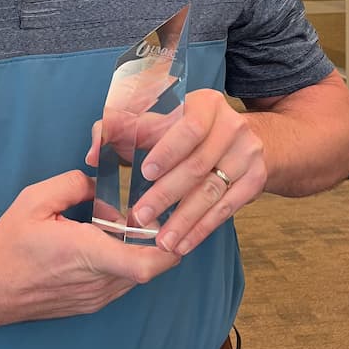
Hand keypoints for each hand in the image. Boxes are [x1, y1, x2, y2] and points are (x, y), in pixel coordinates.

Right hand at [0, 170, 179, 327]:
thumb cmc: (10, 243)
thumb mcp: (35, 198)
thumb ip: (75, 183)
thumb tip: (104, 186)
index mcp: (86, 253)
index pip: (144, 264)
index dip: (168, 248)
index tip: (169, 225)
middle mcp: (97, 282)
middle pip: (150, 265)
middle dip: (150, 236)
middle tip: (135, 211)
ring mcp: (96, 298)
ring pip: (138, 274)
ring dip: (136, 250)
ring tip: (112, 225)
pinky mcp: (91, 305)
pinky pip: (122, 282)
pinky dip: (122, 262)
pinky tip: (101, 242)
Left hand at [86, 90, 265, 256]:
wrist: (239, 138)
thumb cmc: (183, 130)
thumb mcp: (155, 121)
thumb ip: (118, 130)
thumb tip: (92, 153)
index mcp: (206, 104)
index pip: (189, 127)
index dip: (167, 151)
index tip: (144, 172)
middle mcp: (232, 126)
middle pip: (198, 165)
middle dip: (167, 194)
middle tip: (140, 217)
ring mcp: (248, 154)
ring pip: (212, 192)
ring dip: (184, 220)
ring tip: (161, 241)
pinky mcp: (255, 180)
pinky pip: (227, 209)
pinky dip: (202, 229)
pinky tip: (183, 244)